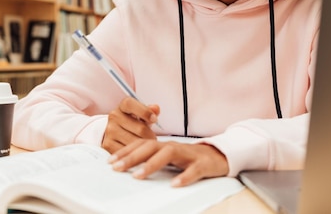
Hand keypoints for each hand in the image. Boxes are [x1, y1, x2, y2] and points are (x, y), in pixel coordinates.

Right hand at [102, 97, 159, 152]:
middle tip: (154, 140)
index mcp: (123, 106)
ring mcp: (110, 131)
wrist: (115, 133)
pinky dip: (136, 154)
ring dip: (145, 147)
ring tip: (148, 147)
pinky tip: (139, 153)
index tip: (155, 119)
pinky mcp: (108, 145)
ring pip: (135, 142)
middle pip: (140, 128)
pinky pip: (128, 152)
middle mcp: (114, 116)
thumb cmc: (133, 122)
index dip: (144, 111)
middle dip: (151, 136)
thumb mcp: (141, 114)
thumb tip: (156, 108)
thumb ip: (149, 111)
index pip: (131, 104)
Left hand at [108, 139, 229, 186]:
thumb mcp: (169, 158)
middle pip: (150, 147)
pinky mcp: (203, 164)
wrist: (220, 156)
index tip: (110, 161)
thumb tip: (129, 169)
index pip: (142, 145)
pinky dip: (184, 177)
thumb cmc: (190, 159)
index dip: (126, 151)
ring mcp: (188, 154)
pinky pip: (193, 170)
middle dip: (132, 157)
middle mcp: (174, 147)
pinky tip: (174, 185)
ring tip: (138, 176)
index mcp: (164, 146)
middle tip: (116, 168)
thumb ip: (153, 160)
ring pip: (168, 154)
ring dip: (152, 165)